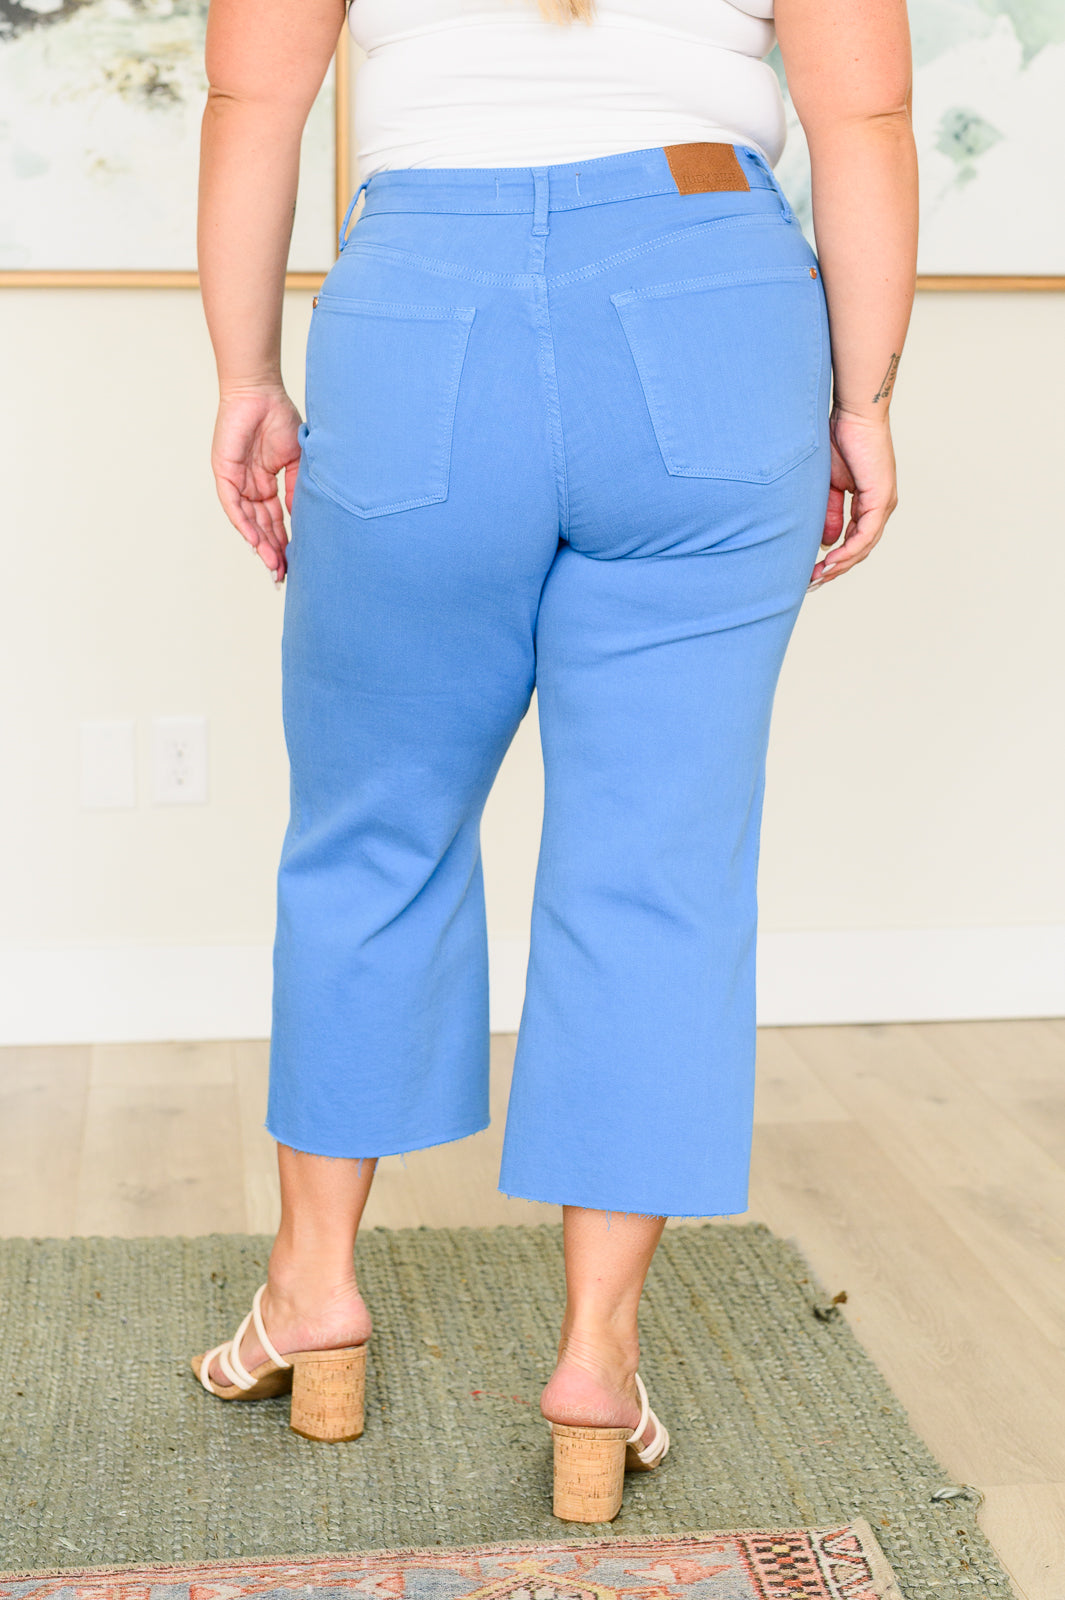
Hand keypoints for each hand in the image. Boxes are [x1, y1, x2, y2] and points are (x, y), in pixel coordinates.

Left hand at [210, 384, 302, 584]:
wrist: (260, 391)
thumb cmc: (279, 417)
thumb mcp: (295, 461)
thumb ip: (296, 489)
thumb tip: (302, 518)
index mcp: (267, 483)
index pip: (275, 520)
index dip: (284, 541)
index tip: (294, 563)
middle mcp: (251, 486)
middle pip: (262, 526)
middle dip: (273, 551)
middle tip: (283, 575)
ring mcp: (237, 480)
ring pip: (248, 520)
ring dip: (261, 544)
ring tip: (274, 565)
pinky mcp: (225, 472)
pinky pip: (233, 504)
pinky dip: (244, 524)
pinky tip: (256, 542)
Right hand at [808, 407, 898, 590]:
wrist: (854, 415)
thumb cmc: (841, 440)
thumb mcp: (828, 486)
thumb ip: (829, 514)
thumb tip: (827, 543)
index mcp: (869, 503)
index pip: (854, 540)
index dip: (835, 559)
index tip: (813, 572)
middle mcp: (880, 507)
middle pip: (860, 549)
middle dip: (836, 569)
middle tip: (813, 583)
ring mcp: (883, 503)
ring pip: (864, 546)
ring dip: (841, 564)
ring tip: (819, 577)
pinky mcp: (881, 498)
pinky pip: (866, 533)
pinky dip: (849, 549)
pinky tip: (832, 560)